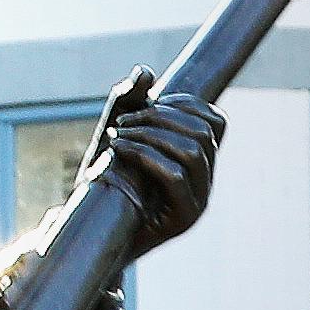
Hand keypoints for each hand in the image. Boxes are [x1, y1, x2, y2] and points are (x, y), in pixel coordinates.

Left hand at [85, 73, 219, 250]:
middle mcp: (206, 181)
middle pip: (203, 132)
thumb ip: (128, 105)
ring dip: (150, 134)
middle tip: (123, 122)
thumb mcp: (116, 139)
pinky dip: (145, 155)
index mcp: (200, 162)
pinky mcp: (183, 218)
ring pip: (192, 150)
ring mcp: (199, 201)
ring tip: (117, 135)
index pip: (215, 122)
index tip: (148, 104)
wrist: (94, 237)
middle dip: (160, 116)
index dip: (185, 103)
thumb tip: (144, 72)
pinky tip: (119, 150)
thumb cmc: (107, 187)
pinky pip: (175, 175)